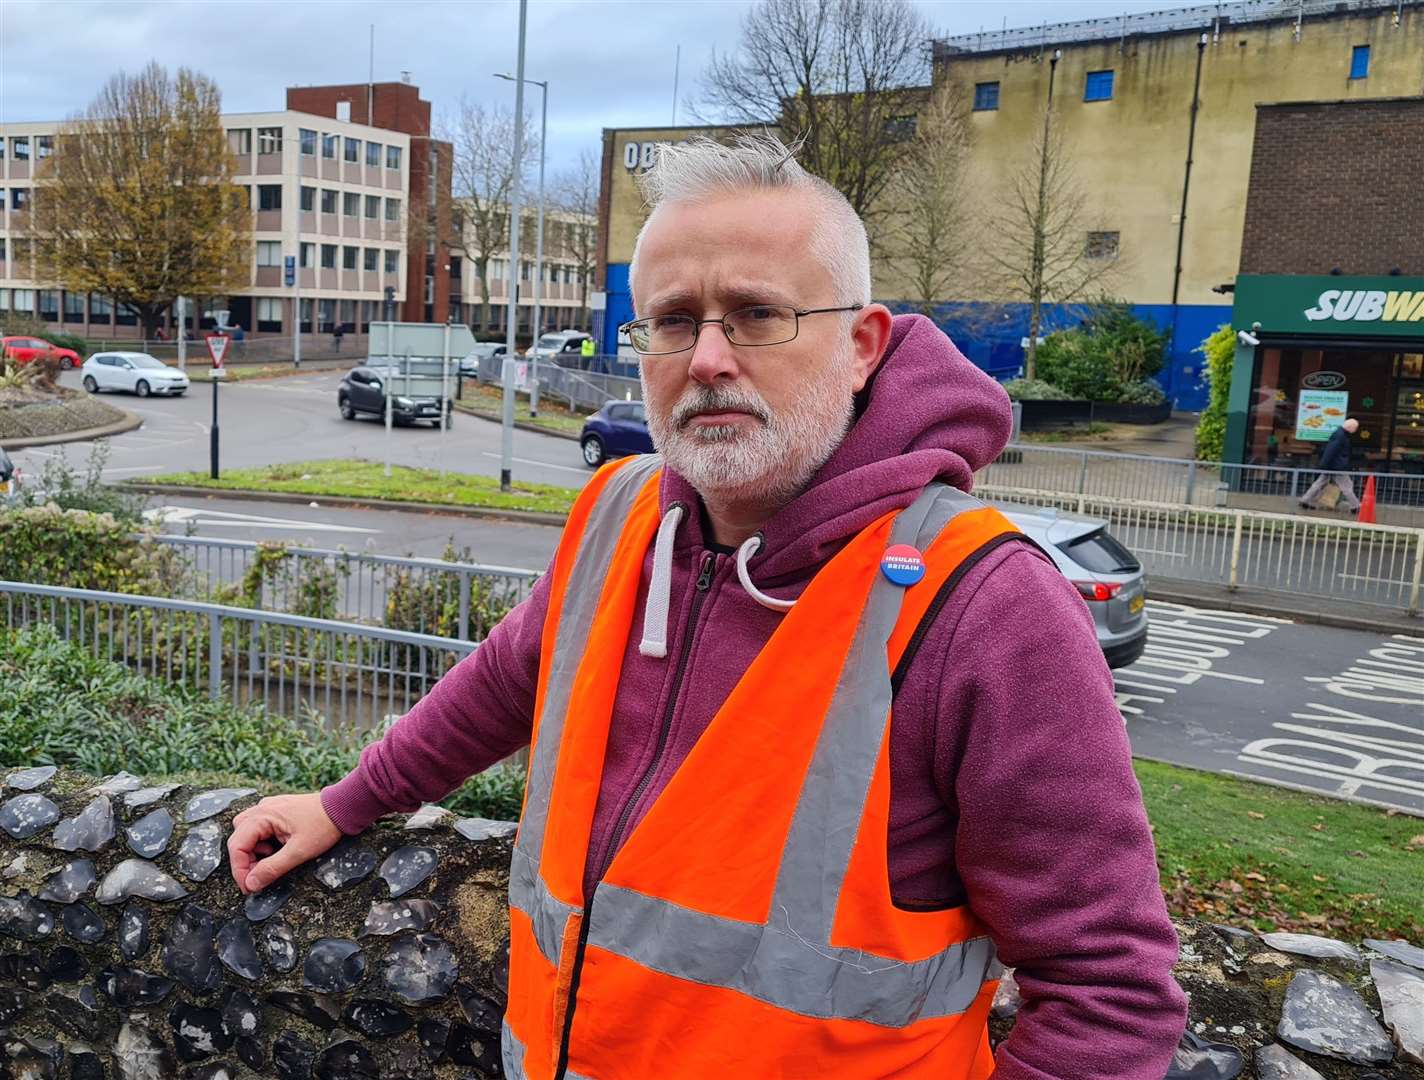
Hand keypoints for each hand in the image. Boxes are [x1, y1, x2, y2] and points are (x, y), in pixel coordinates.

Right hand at [227, 793, 342, 894]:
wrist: (343, 807)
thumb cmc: (324, 825)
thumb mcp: (299, 852)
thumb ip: (273, 868)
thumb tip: (251, 884)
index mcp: (263, 815)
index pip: (237, 846)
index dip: (239, 870)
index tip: (249, 887)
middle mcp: (261, 808)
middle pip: (239, 840)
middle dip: (246, 862)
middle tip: (260, 878)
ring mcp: (268, 808)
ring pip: (247, 834)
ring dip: (253, 852)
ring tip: (272, 860)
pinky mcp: (276, 812)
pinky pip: (259, 829)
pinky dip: (263, 843)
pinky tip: (278, 849)